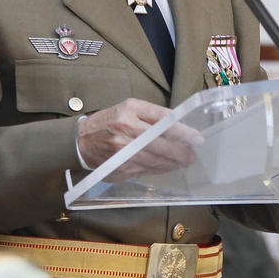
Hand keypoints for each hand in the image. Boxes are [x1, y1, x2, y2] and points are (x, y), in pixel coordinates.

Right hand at [78, 98, 203, 181]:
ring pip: (155, 158)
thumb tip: (178, 126)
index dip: (182, 131)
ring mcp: (122, 149)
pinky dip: (160, 168)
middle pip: (161, 142)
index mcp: (131, 109)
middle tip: (192, 154)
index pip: (163, 120)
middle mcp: (126, 128)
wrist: (81, 141)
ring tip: (184, 161)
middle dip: (181, 150)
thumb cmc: (109, 122)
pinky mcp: (120, 165)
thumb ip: (151, 116)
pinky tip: (168, 167)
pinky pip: (146, 168)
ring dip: (172, 162)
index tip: (197, 138)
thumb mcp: (128, 109)